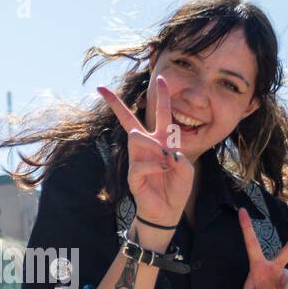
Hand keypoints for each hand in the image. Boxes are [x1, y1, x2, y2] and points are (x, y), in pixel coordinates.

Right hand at [98, 75, 194, 227]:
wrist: (168, 210)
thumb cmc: (177, 187)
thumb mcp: (187, 170)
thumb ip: (180, 157)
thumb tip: (164, 151)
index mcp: (162, 140)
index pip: (162, 114)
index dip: (162, 96)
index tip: (160, 78)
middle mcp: (147, 146)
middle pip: (129, 120)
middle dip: (115, 104)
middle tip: (101, 89)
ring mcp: (137, 159)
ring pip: (136, 138)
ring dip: (154, 147)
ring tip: (166, 162)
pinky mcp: (133, 174)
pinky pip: (141, 163)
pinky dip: (155, 166)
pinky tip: (162, 172)